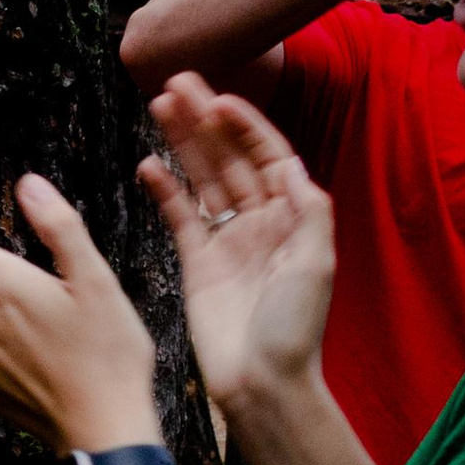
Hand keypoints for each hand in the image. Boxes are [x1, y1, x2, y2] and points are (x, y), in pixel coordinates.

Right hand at [141, 76, 336, 409]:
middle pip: (230, 157)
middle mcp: (260, 221)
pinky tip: (148, 163)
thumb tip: (290, 164)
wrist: (262, 382)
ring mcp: (227, 240)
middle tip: (177, 82)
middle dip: (205, 119)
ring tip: (159, 105)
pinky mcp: (198, 263)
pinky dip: (165, 189)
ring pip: (202, 178)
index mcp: (292, 217)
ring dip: (183, 142)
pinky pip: (179, 216)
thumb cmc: (295, 329)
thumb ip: (307, 209)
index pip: (268, 155)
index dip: (244, 124)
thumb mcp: (315, 263)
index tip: (218, 100)